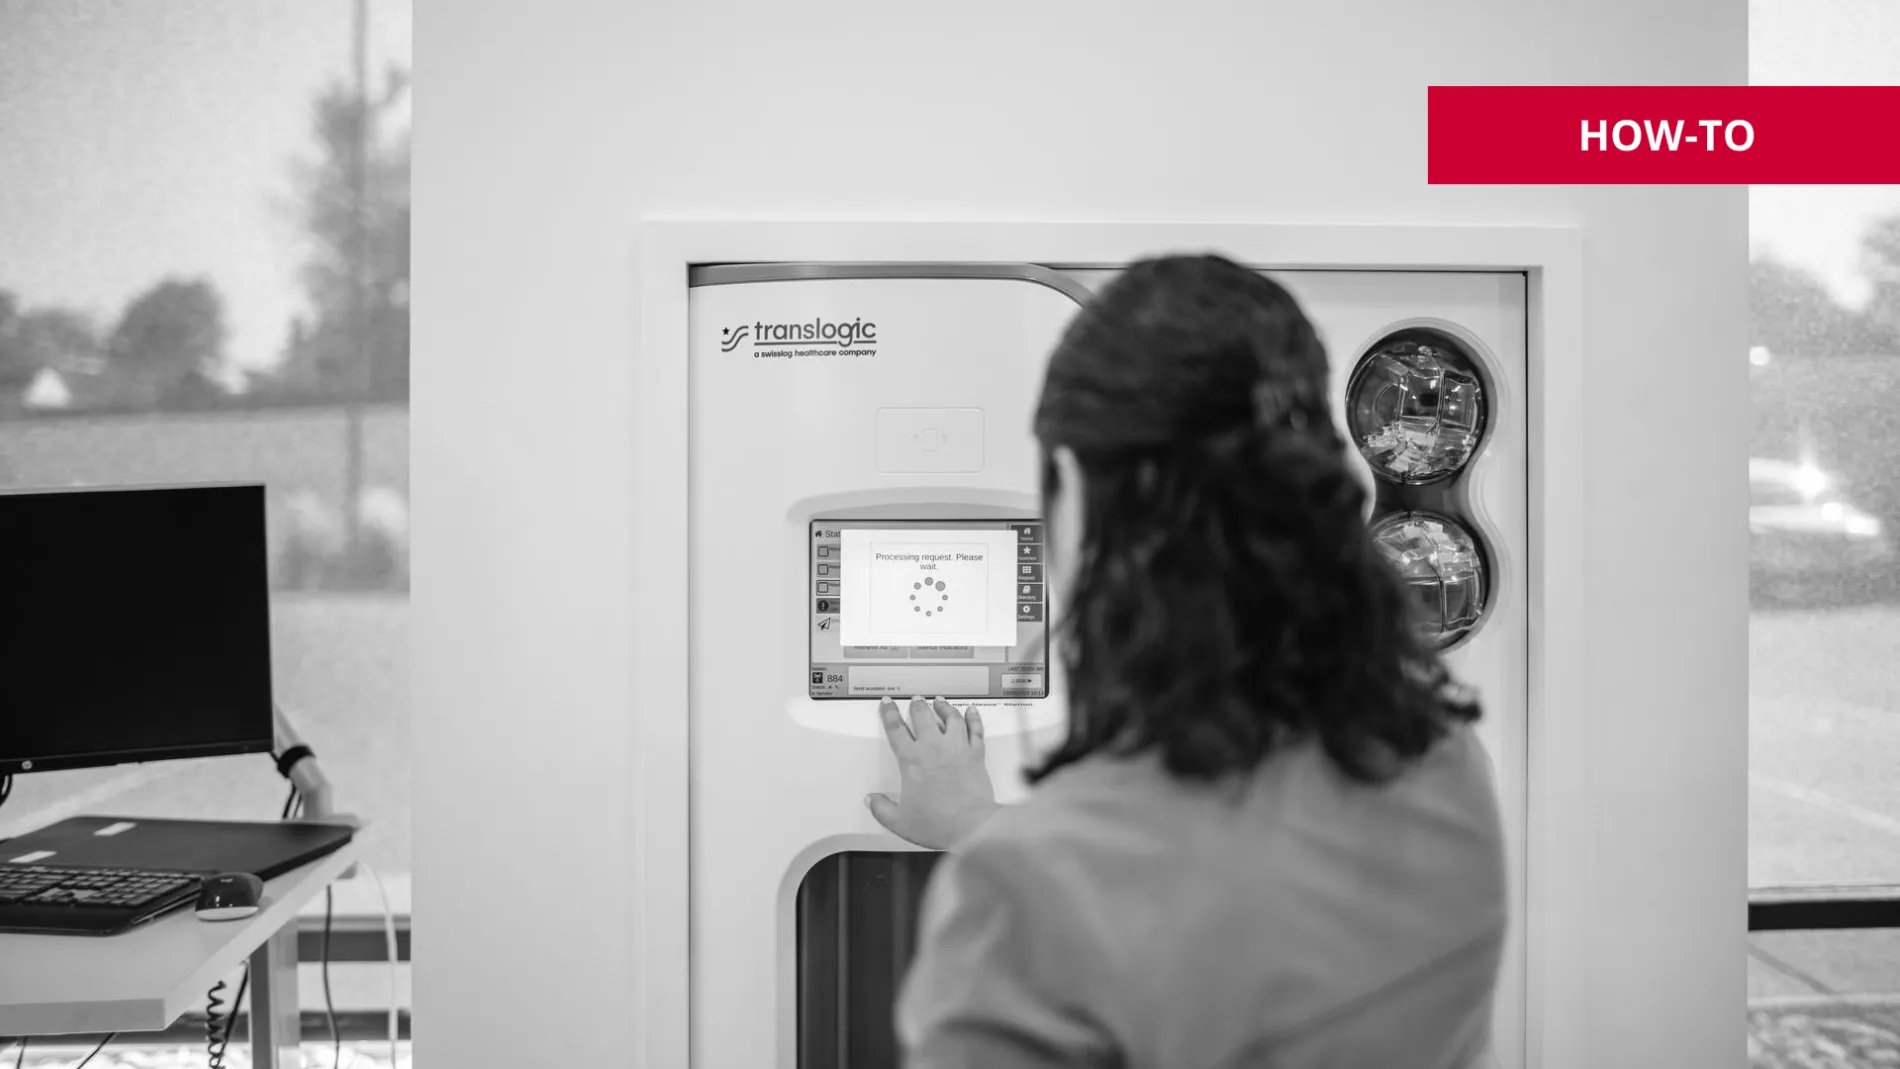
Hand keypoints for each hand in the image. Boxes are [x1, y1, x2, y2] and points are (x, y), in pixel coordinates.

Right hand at [868, 696, 999, 849]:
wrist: (970, 826)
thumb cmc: (938, 823)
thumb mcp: (900, 821)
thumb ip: (882, 809)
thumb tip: (872, 800)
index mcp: (912, 760)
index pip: (896, 729)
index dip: (889, 713)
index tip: (888, 704)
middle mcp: (934, 748)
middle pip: (923, 716)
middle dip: (917, 705)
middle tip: (915, 700)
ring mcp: (957, 748)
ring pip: (950, 717)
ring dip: (944, 707)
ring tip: (940, 701)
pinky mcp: (976, 754)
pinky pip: (976, 729)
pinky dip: (973, 718)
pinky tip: (971, 711)